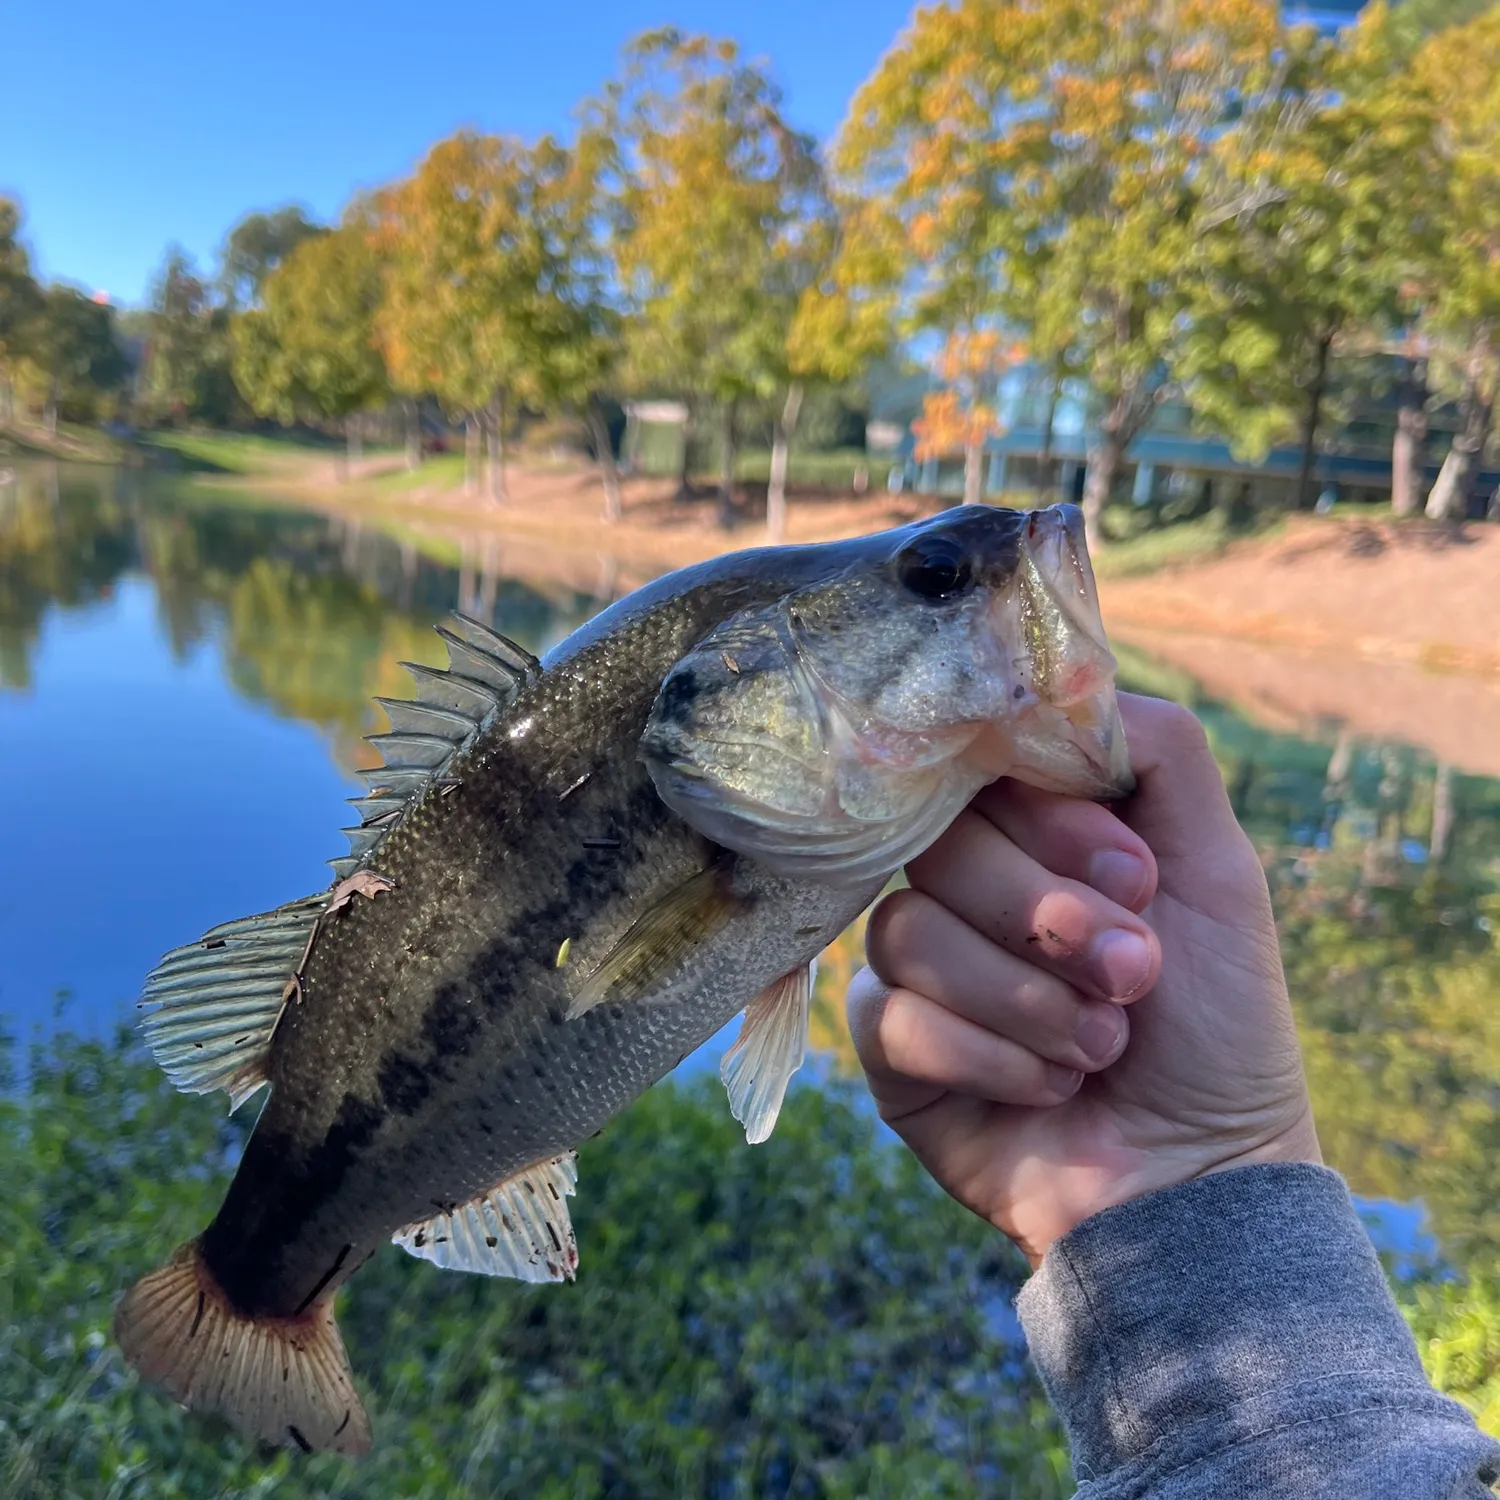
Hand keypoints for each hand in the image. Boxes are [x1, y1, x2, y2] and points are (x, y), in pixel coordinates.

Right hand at [847, 692, 1320, 1266]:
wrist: (1200, 1180)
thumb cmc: (1219, 1024)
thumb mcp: (1220, 870)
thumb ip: (1162, 753)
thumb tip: (1068, 682)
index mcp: (1035, 834)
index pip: (986, 771)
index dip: (1053, 822)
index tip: (1138, 879)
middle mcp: (968, 886)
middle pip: (940, 845)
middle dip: (1048, 918)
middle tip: (1132, 975)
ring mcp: (922, 964)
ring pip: (907, 930)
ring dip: (1027, 1000)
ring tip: (1100, 1049)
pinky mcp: (889, 1044)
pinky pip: (890, 1016)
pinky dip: (988, 1057)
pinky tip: (1046, 1090)